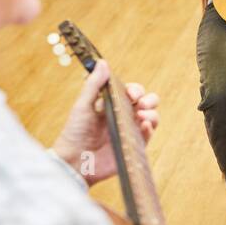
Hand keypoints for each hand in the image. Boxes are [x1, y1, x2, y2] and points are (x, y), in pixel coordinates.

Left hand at [52, 60, 159, 185]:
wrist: (73, 162)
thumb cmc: (74, 133)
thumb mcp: (83, 105)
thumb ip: (94, 84)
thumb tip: (103, 62)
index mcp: (112, 105)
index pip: (132, 92)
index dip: (135, 90)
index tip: (131, 93)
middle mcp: (123, 117)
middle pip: (147, 103)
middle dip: (150, 99)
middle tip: (142, 103)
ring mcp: (130, 131)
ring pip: (152, 118)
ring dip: (152, 113)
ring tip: (143, 116)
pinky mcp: (133, 147)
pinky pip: (148, 136)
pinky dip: (149, 129)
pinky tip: (143, 126)